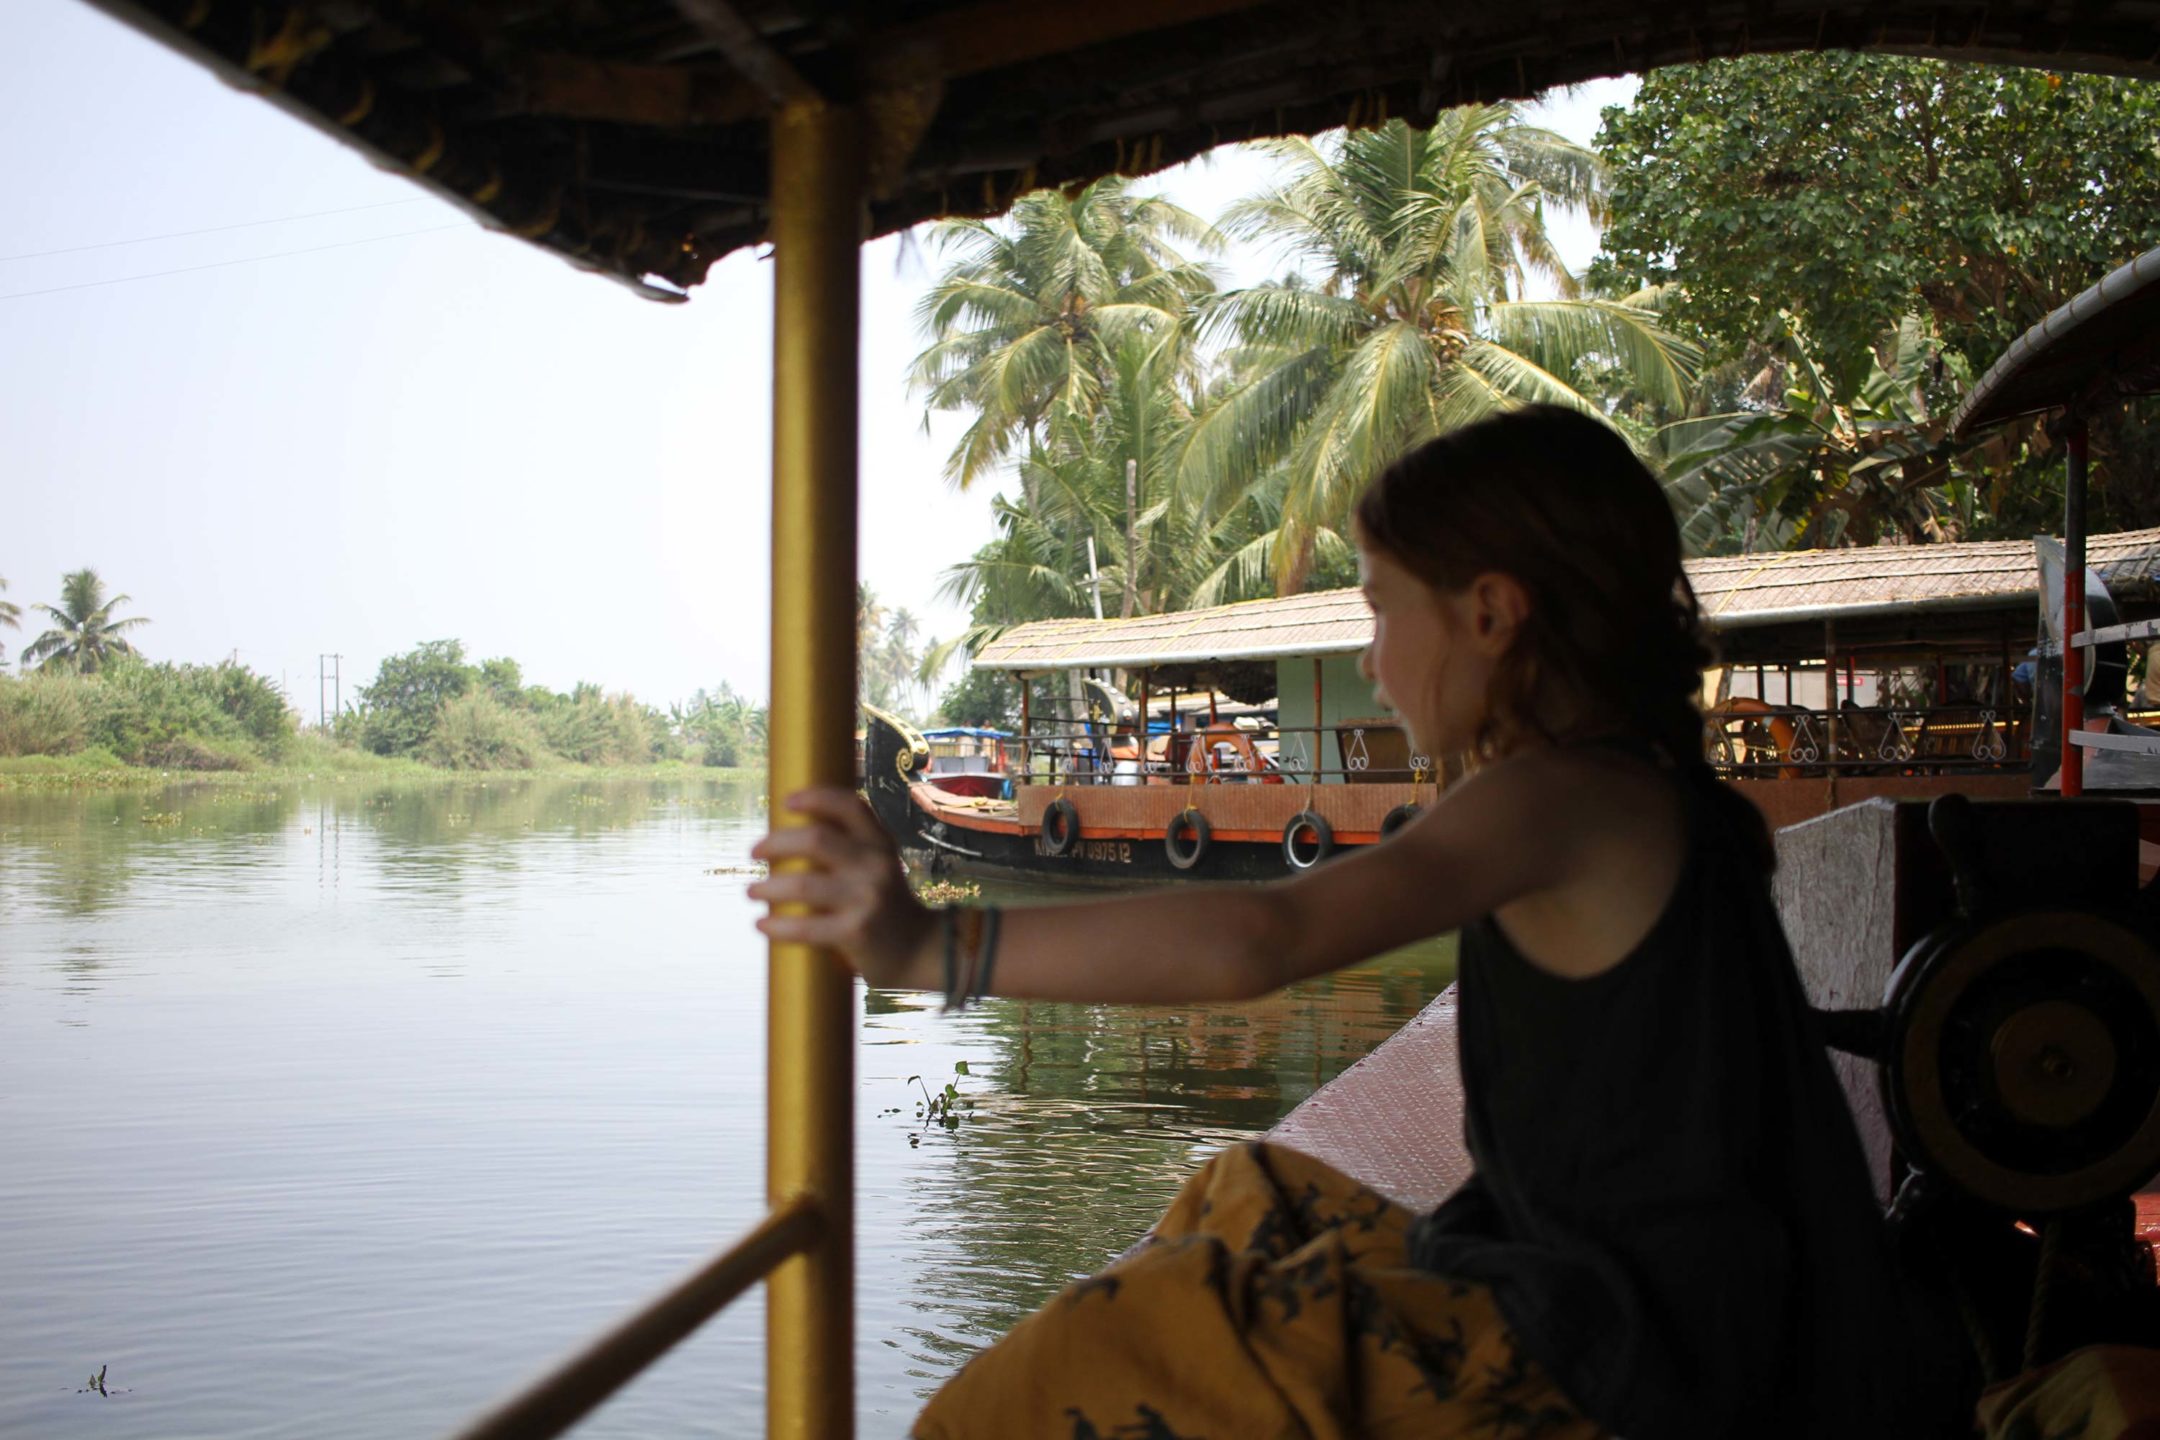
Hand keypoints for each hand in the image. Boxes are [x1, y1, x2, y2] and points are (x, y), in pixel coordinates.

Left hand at [748, 786, 936, 988]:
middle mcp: (876, 865)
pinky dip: (776, 926)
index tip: (786, 801)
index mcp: (880, 844)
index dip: (815, 797)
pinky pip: (804, 927)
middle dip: (775, 843)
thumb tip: (789, 838)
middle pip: (815, 839)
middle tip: (754, 852)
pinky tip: (762, 925)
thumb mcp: (880, 868)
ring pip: (801, 884)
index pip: (850, 806)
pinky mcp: (856, 932)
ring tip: (751, 892)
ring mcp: (867, 899)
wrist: (921, 952)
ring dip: (766, 887)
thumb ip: (850, 850)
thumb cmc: (887, 907)